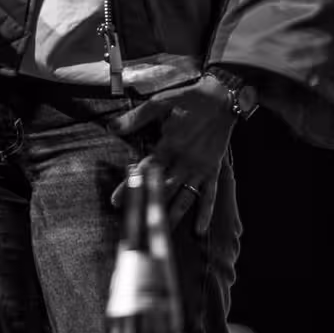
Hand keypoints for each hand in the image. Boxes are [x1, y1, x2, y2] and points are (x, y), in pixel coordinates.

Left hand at [109, 74, 236, 234]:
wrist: (222, 98)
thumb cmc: (188, 99)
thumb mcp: (159, 103)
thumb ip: (136, 118)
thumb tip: (111, 128)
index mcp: (169, 145)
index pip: (145, 171)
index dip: (129, 187)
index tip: (116, 201)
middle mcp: (184, 161)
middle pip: (162, 189)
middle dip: (146, 206)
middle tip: (132, 224)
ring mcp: (200, 168)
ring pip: (184, 197)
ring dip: (172, 216)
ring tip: (160, 234)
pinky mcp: (213, 170)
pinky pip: (209, 195)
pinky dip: (204, 213)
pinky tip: (199, 230)